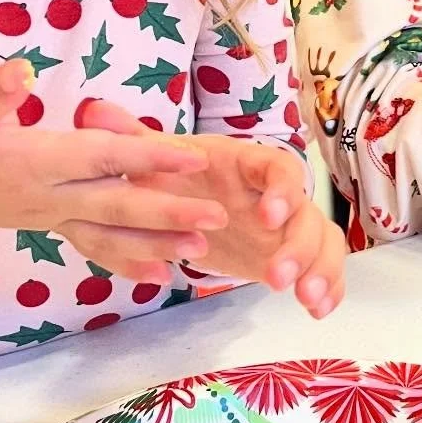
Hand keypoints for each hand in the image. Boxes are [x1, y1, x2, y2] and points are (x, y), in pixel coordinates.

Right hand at [0, 62, 227, 276]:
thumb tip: (19, 71)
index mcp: (29, 162)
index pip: (99, 159)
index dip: (146, 158)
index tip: (191, 157)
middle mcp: (44, 197)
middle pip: (115, 206)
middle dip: (168, 212)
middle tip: (217, 217)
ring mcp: (48, 216)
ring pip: (109, 234)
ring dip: (156, 243)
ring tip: (202, 251)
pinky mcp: (48, 224)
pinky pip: (92, 246)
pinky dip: (125, 260)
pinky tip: (159, 272)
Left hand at [78, 100, 344, 317]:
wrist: (198, 199)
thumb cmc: (182, 176)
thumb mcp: (157, 161)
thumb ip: (134, 141)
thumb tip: (92, 110)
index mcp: (250, 165)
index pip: (278, 169)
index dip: (279, 191)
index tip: (266, 216)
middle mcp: (278, 194)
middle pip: (305, 213)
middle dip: (297, 245)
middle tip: (276, 278)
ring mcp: (291, 226)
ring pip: (323, 241)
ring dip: (320, 269)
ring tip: (306, 300)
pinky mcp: (295, 254)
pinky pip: (324, 266)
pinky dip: (330, 287)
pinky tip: (318, 312)